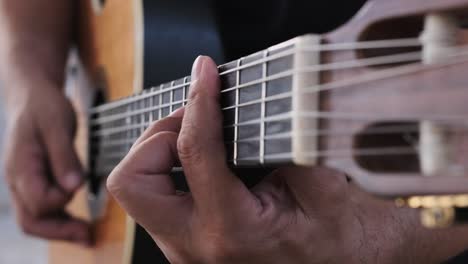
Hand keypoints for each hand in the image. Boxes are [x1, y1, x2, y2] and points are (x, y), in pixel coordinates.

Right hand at [3, 81, 90, 244]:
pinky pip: (43, 209)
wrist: (32, 96)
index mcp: (22, 165)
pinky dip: (59, 219)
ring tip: (86, 235)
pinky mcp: (35, 182)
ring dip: (60, 230)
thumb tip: (73, 187)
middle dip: (59, 232)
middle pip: (31, 219)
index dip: (60, 200)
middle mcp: (18, 179)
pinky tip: (77, 223)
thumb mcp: (57, 125)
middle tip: (87, 237)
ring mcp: (24, 183)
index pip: (38, 200)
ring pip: (36, 219)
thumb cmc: (44, 107)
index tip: (79, 186)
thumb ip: (64, 157)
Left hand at [108, 56, 365, 262]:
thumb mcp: (326, 187)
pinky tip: (201, 157)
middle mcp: (197, 247)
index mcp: (234, 231)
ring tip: (198, 134)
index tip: (206, 73)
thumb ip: (288, 142)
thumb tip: (259, 100)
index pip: (195, 153)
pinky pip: (157, 200)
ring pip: (137, 192)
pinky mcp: (188, 246)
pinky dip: (169, 168)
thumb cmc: (341, 238)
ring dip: (158, 152)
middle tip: (194, 119)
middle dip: (156, 138)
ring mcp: (187, 251)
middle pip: (133, 182)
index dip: (199, 102)